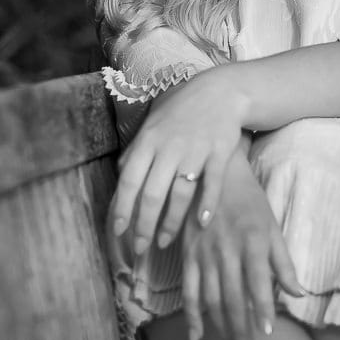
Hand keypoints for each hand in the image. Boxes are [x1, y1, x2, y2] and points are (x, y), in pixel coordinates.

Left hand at [110, 67, 248, 254]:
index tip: (118, 232)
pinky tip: (202, 224)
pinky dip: (207, 205)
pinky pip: (212, 183)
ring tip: (164, 242)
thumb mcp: (152, 124)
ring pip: (180, 194)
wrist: (221, 91)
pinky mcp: (219, 152)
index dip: (123, 208)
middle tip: (140, 248)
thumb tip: (120, 175)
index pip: (130, 180)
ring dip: (172, 222)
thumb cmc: (182, 109)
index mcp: (148, 140)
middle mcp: (169, 147)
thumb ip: (136, 150)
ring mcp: (195, 150)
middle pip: (153, 193)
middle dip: (144, 225)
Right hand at [181, 150, 304, 339]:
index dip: (263, 310)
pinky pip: (188, 290)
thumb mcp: (271, 226)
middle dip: (241, 330)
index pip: (258, 283)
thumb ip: (283, 261)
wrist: (214, 173)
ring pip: (211, 299)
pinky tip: (198, 336)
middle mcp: (226, 250)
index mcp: (252, 241)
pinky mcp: (187, 255)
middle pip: (233, 298)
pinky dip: (192, 315)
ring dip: (221, 328)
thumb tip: (298, 293)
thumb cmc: (249, 200)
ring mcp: (204, 254)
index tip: (267, 333)